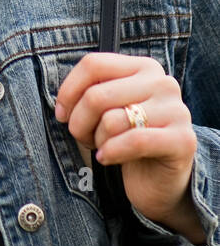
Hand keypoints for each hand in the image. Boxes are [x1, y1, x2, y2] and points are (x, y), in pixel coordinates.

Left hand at [54, 52, 202, 240]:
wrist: (160, 181)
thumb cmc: (127, 139)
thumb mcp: (109, 109)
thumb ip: (91, 93)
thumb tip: (62, 104)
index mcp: (144, 67)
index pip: (93, 64)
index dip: (69, 91)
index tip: (62, 114)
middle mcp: (163, 82)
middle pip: (97, 95)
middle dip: (80, 123)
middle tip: (85, 138)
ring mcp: (177, 110)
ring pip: (111, 120)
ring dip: (97, 140)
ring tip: (103, 148)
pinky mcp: (183, 140)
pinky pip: (134, 141)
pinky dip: (112, 152)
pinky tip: (106, 159)